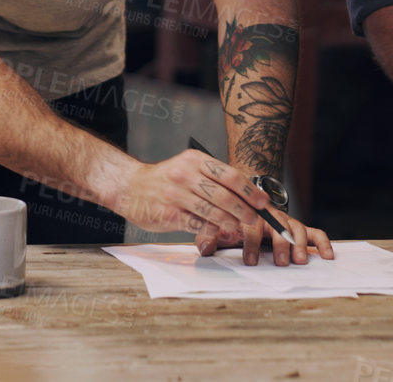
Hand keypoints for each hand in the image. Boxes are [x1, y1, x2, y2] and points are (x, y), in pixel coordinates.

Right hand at [113, 149, 270, 251]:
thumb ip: (212, 179)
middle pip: (224, 194)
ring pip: (212, 210)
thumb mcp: (187, 168)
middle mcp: (185, 174)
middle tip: (257, 218)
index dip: (250, 190)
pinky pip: (196, 224)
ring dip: (231, 221)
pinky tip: (221, 234)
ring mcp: (176, 194)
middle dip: (245, 208)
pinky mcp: (168, 214)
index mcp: (195, 160)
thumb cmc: (165, 179)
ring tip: (242, 228)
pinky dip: (212, 230)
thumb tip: (244, 196)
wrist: (129, 186)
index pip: (230, 175)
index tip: (263, 202)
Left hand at [211, 201, 333, 266]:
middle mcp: (270, 217)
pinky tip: (327, 255)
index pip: (251, 226)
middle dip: (280, 245)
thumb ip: (210, 235)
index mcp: (249, 215)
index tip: (249, 261)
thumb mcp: (216, 225)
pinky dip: (322, 243)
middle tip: (281, 262)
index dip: (251, 243)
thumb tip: (204, 248)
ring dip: (299, 244)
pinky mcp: (298, 228)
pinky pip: (314, 233)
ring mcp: (286, 221)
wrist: (244, 198)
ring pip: (296, 228)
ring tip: (300, 260)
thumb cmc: (230, 218)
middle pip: (278, 226)